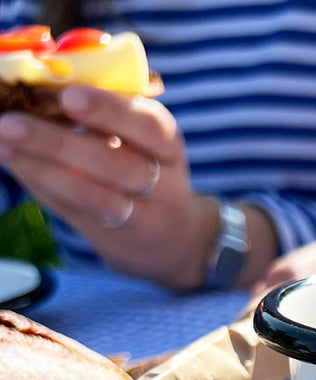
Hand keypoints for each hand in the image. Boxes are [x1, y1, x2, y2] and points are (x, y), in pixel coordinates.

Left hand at [0, 85, 214, 288]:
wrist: (175, 239)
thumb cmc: (149, 170)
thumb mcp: (146, 141)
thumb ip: (110, 115)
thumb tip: (44, 82)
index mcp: (169, 148)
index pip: (150, 127)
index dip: (111, 110)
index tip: (69, 96)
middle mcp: (163, 186)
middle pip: (117, 166)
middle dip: (61, 143)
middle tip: (12, 123)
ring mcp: (141, 218)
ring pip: (95, 197)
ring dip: (44, 169)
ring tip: (4, 143)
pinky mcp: (115, 238)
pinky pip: (75, 212)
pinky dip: (42, 185)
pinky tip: (15, 162)